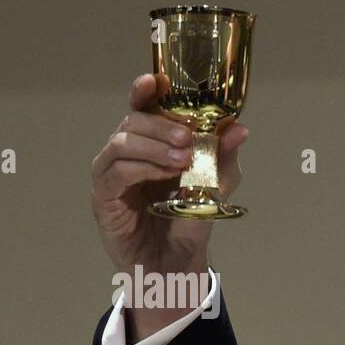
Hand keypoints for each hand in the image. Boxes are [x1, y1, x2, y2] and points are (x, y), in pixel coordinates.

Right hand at [91, 72, 249, 276]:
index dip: (145, 91)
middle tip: (188, 137)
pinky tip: (164, 173)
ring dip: (154, 147)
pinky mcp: (104, 197)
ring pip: (122, 143)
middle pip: (133, 122)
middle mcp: (126, 154)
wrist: (177, 263)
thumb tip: (240, 129)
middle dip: (162, 125)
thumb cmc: (188, 222)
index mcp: (150, 144)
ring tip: (182, 160)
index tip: (156, 81)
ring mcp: (111, 174)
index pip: (140, 108)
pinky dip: (141, 168)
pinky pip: (117, 172)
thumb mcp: (213, 186)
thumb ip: (223, 158)